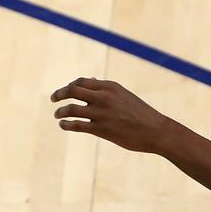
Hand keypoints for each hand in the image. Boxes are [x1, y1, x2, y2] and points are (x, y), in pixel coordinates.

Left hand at [50, 77, 171, 153]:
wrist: (156, 131)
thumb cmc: (141, 114)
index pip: (81, 81)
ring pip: (71, 108)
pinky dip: (66, 124)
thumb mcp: (123, 95)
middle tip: (53, 99)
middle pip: (72, 90)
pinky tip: (63, 125)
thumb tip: (89, 80)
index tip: (64, 91)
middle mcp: (104, 97)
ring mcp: (102, 113)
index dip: (69, 85)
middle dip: (59, 94)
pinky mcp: (101, 129)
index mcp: (110, 86)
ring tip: (57, 115)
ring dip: (60, 111)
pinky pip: (77, 125)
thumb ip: (106, 89)